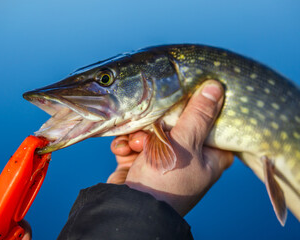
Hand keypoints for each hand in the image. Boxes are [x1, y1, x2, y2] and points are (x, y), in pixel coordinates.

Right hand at [108, 80, 233, 215]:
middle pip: (178, 124)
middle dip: (158, 125)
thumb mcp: (186, 144)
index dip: (199, 109)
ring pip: (153, 132)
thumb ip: (198, 115)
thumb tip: (215, 87)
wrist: (130, 209)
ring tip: (136, 145)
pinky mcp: (142, 163)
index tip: (185, 97)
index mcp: (211, 156)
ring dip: (139, 136)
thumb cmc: (166, 180)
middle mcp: (189, 157)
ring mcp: (164, 160)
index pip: (212, 124)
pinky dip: (128, 145)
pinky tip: (124, 150)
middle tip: (152, 129)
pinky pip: (136, 144)